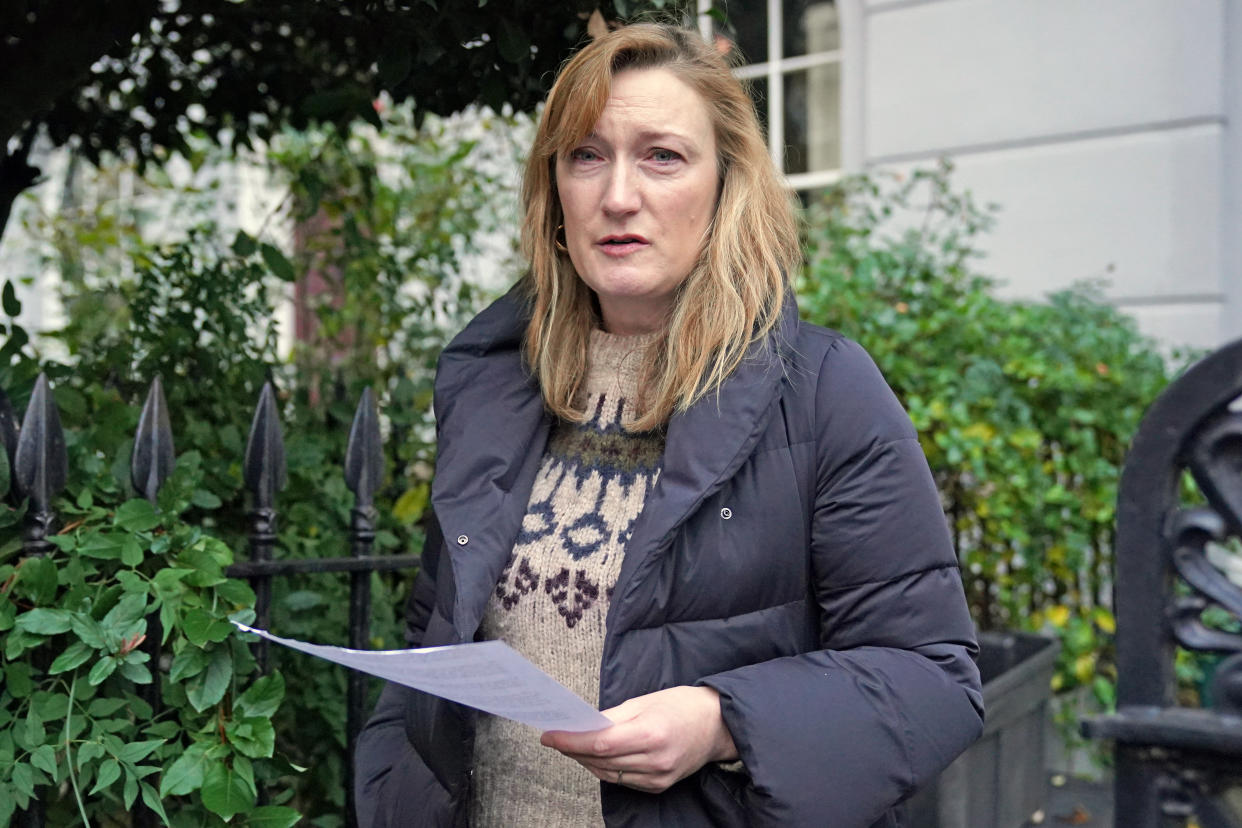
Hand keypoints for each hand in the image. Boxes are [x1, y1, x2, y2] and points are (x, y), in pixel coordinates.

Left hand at [540, 685, 737, 792]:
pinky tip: (594, 758)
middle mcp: (654, 760)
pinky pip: (623, 781)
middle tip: (555, 738)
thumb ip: (614, 716)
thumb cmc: (682, 705)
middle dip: (573, 749)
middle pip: (601, 760)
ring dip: (585, 761)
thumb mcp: (646, 701)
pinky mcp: (659, 786)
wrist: (717, 726)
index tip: (549, 735)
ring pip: (608, 774)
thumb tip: (585, 725)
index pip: (600, 743)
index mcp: (650, 733)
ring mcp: (658, 777)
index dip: (570, 741)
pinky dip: (605, 769)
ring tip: (570, 746)